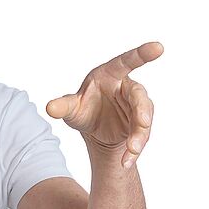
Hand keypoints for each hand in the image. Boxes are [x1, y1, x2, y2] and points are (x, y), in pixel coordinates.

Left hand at [46, 41, 162, 168]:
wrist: (92, 130)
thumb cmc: (83, 109)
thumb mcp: (71, 108)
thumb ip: (62, 106)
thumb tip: (49, 108)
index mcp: (110, 75)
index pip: (126, 62)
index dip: (141, 54)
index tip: (158, 47)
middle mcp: (126, 88)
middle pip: (139, 95)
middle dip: (142, 110)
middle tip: (143, 123)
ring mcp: (135, 106)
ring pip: (144, 118)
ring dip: (140, 135)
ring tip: (132, 150)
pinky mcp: (139, 123)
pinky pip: (141, 135)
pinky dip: (134, 149)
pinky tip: (126, 161)